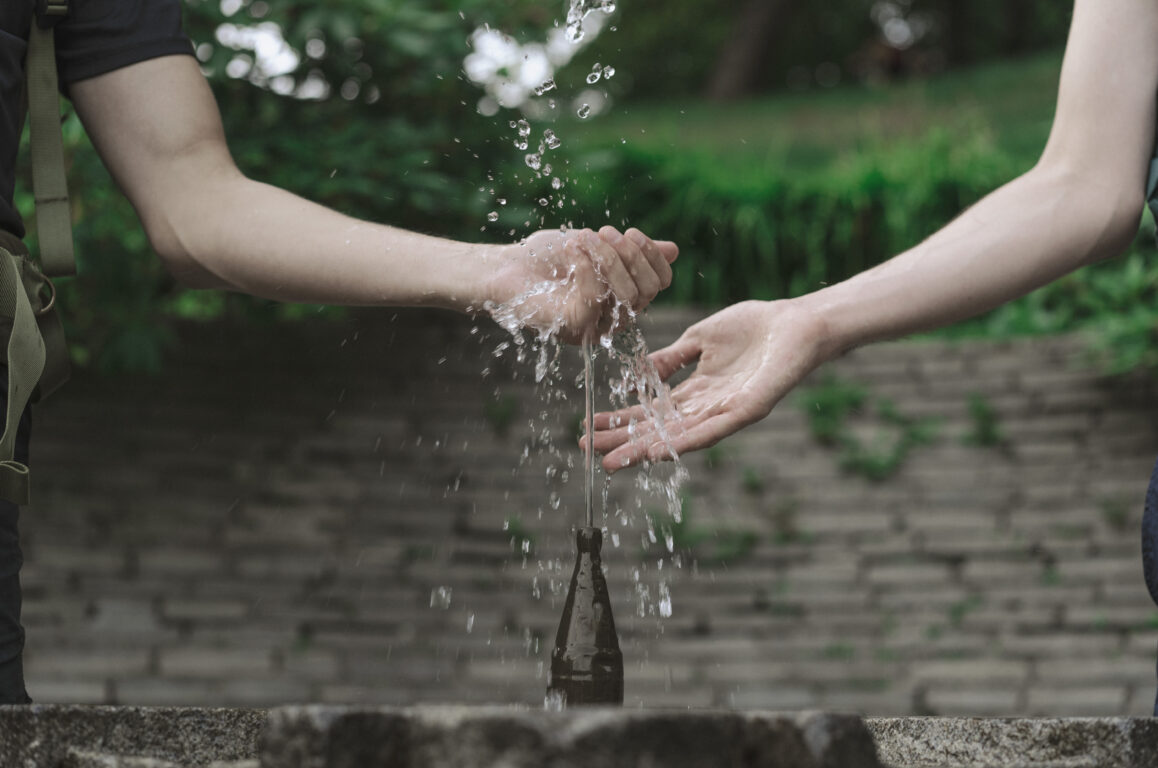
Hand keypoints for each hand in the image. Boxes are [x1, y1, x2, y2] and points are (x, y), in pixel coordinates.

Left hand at [485, 226, 677, 343]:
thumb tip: (673, 250)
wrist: (506, 266)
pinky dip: (585, 267)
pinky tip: (571, 248)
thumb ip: (632, 250)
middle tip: (603, 232)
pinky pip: (595, 299)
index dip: (653, 256)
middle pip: (647, 290)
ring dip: (607, 257)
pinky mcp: (571, 328)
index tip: (632, 233)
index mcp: (624, 299)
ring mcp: (594, 327)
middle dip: (629, 254)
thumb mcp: (597, 247)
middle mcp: (613, 318)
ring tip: (583, 237)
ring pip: (625, 295)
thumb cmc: (549, 258)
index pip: (660, 284)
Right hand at [586, 300, 827, 471]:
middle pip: (657, 430)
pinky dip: (684, 442)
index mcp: (695, 390)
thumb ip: (671, 358)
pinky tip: (660, 452)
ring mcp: (725, 413)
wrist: (796, 323)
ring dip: (644, 450)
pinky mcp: (747, 411)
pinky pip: (712, 431)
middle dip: (622, 441)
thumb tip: (638, 372)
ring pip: (678, 438)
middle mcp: (707, 408)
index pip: (650, 411)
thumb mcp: (699, 339)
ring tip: (614, 462)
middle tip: (589, 453)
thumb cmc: (754, 326)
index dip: (620, 419)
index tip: (589, 426)